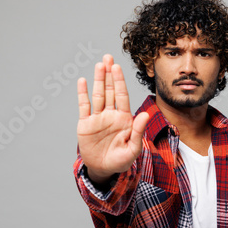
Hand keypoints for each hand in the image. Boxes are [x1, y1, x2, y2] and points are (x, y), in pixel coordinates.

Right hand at [77, 54, 148, 183]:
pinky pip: (84, 106)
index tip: (117, 67)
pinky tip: (82, 81)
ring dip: (98, 80)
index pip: (122, 96)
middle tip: (108, 57)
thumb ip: (138, 131)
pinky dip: (83, 94)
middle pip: (110, 91)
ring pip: (98, 95)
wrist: (104, 170)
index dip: (120, 81)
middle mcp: (111, 114)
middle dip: (109, 75)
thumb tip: (144, 115)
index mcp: (124, 118)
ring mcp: (98, 118)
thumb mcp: (133, 148)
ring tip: (99, 64)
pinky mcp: (85, 124)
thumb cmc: (121, 161)